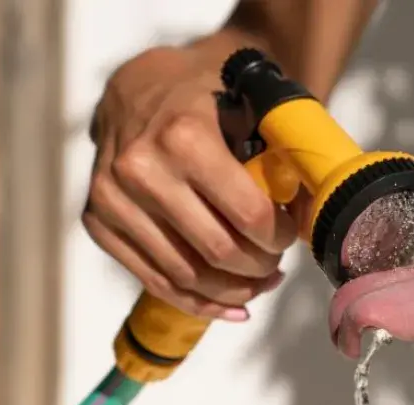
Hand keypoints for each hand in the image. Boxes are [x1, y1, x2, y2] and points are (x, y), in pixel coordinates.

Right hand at [83, 45, 299, 320]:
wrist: (137, 88)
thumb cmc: (204, 97)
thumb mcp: (250, 105)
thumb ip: (284, 153)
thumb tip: (316, 215)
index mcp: (183, 137)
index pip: (248, 216)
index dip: (279, 237)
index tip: (289, 235)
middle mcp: (140, 170)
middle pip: (218, 252)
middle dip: (259, 267)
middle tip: (276, 264)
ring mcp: (112, 199)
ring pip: (187, 276)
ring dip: (234, 291)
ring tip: (260, 284)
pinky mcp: (97, 222)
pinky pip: (156, 281)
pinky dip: (199, 303)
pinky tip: (232, 307)